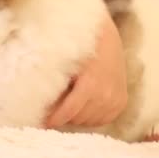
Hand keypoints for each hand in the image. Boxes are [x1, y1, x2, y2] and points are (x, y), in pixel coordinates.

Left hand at [45, 13, 126, 127]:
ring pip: (90, 121)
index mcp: (91, 84)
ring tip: (66, 105)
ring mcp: (116, 99)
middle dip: (64, 116)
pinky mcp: (122, 102)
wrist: (106, 36)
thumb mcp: (65, 60)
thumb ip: (54, 78)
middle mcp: (106, 94)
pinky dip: (91, 116)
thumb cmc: (80, 46)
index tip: (43, 121)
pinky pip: (104, 119)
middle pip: (79, 118)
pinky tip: (82, 106)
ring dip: (78, 117)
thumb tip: (36, 96)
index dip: (54, 118)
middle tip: (52, 110)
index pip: (69, 111)